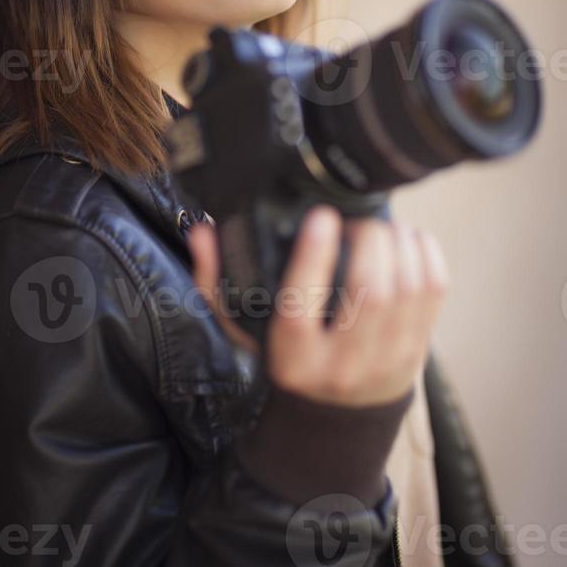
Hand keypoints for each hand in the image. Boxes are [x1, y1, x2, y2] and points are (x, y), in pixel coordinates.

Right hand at [187, 203, 449, 406]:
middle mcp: (343, 362)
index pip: (300, 304)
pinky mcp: (418, 350)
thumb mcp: (240, 329)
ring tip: (382, 227)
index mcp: (293, 357)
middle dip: (369, 238)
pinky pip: (434, 291)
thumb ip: (214, 278)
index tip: (320, 216)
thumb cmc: (284, 360)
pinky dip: (426, 254)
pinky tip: (408, 239)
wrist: (332, 422)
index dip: (314, 254)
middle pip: (370, 291)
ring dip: (400, 242)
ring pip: (408, 287)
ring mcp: (386, 359)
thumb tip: (203, 230)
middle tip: (356, 220)